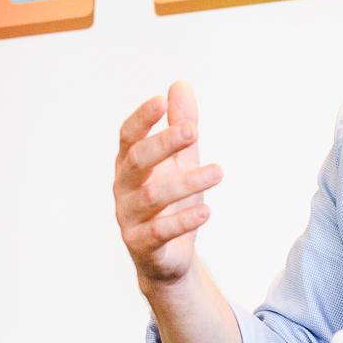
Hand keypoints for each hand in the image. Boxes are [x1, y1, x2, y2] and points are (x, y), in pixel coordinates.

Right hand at [114, 81, 222, 287]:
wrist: (166, 257)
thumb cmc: (172, 201)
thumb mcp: (180, 161)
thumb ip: (180, 125)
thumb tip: (180, 84)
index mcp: (129, 164)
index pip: (128, 137)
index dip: (142, 119)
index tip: (160, 100)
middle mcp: (124, 189)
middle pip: (137, 162)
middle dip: (163, 145)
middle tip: (193, 130)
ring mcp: (129, 218)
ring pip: (152, 197)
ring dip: (186, 182)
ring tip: (218, 171)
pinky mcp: (141, 245)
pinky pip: (159, 232)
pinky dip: (182, 221)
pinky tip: (206, 211)